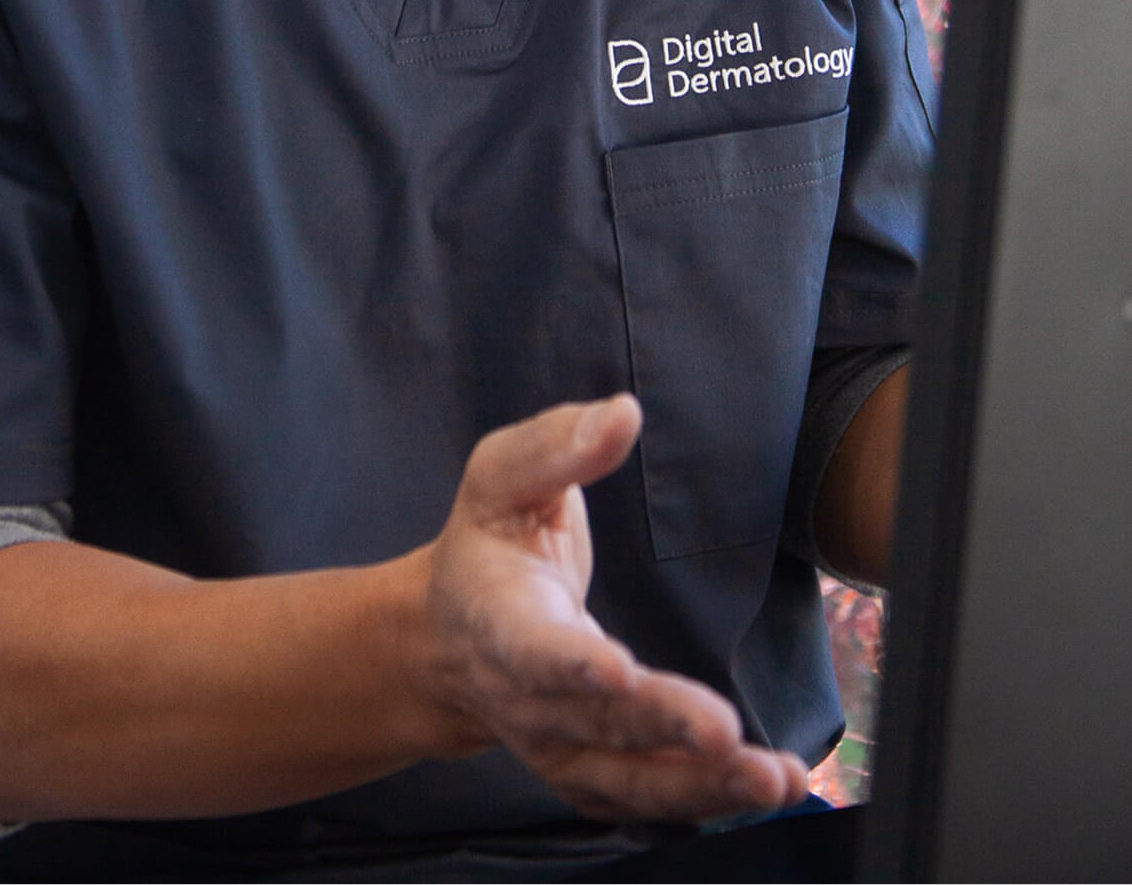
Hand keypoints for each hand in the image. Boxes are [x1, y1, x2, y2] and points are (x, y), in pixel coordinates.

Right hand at [418, 394, 808, 821]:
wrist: (445, 636)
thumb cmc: (486, 543)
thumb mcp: (500, 477)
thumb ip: (556, 446)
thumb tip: (623, 414)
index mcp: (498, 616)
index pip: (529, 645)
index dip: (568, 663)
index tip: (615, 671)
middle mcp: (523, 693)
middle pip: (591, 719)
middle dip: (657, 725)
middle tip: (722, 734)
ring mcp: (555, 741)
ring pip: (622, 776)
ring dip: (696, 784)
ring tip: (770, 778)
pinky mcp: (586, 769)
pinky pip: (639, 797)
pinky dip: (698, 801)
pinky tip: (761, 788)